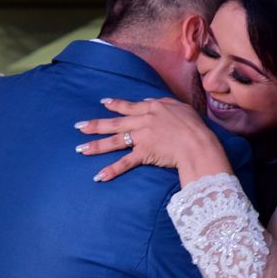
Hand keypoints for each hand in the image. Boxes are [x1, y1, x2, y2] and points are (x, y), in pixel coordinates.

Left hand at [75, 98, 230, 183]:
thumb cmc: (194, 126)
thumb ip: (163, 103)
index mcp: (152, 108)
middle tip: (78, 127)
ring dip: (96, 146)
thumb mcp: (180, 107)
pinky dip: (112, 170)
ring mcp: (142, 137)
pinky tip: (99, 176)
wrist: (198, 143)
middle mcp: (143, 121)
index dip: (115, 105)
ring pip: (114, 141)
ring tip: (80, 149)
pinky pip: (125, 163)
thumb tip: (148, 101)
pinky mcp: (144, 153)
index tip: (103, 103)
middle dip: (95, 125)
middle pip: (114, 123)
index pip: (129, 106)